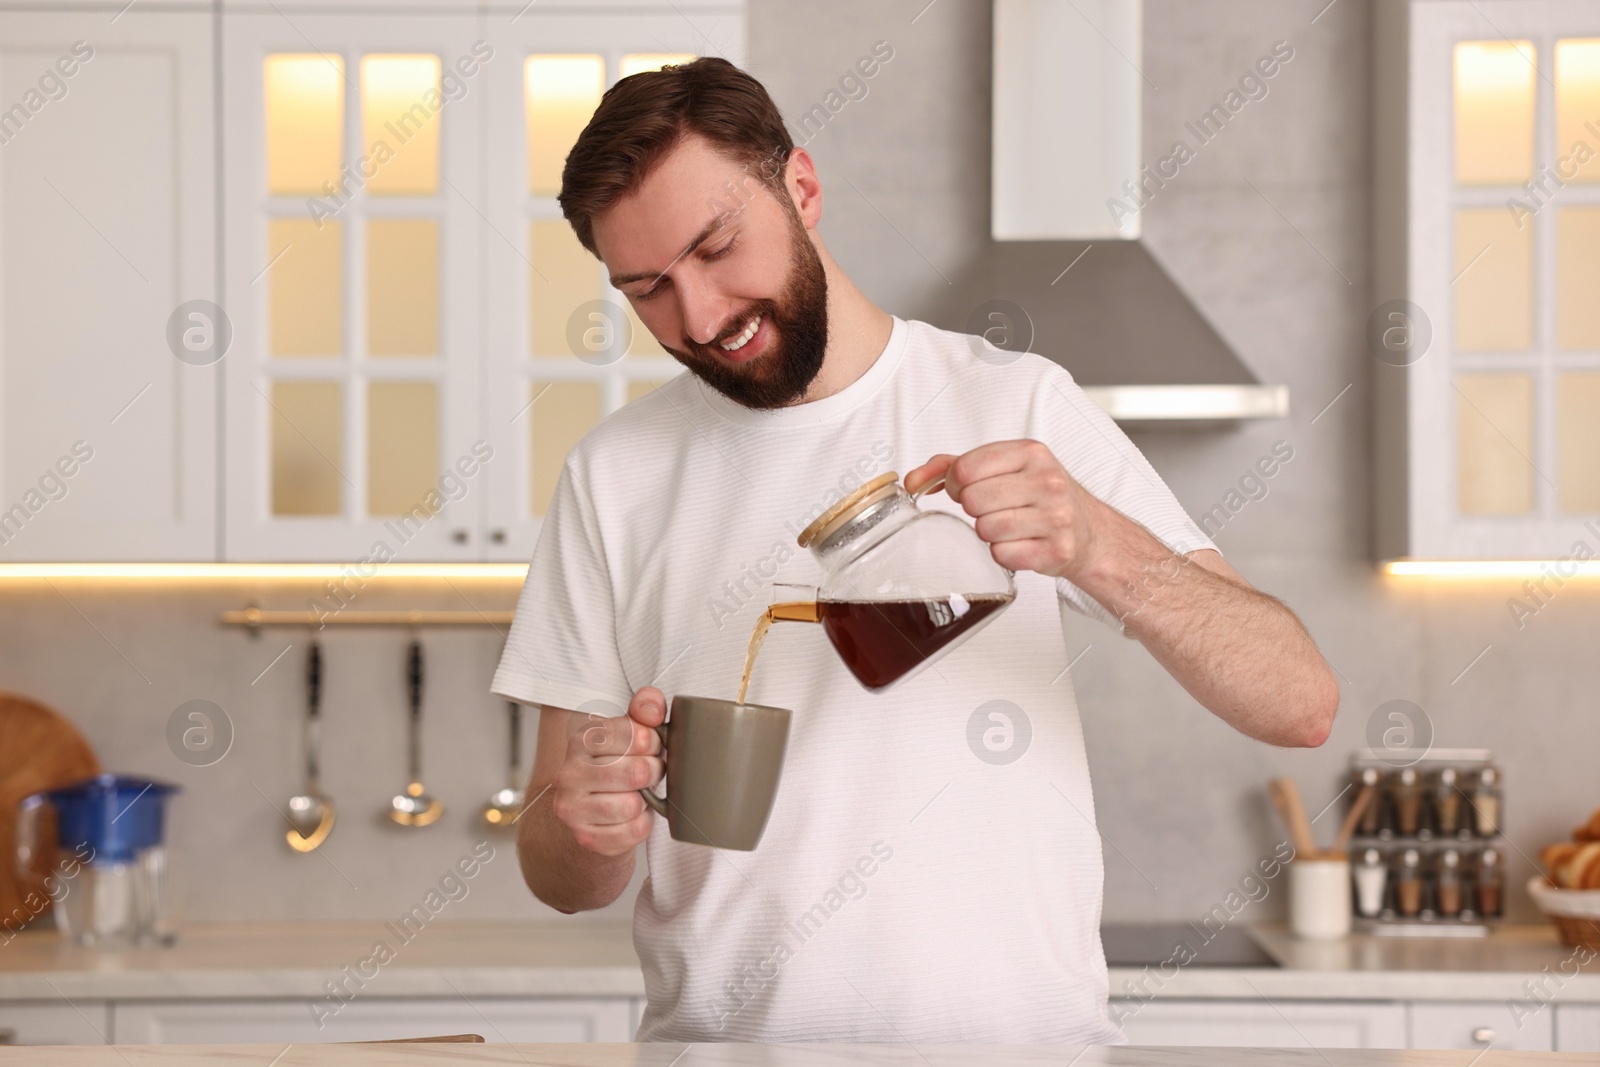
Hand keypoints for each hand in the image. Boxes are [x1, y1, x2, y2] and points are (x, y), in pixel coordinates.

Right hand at [551, 687, 665, 856]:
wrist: (587, 812)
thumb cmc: (615, 767)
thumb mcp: (628, 732)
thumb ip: (644, 710)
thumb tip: (652, 706)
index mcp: (580, 740)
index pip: (636, 735)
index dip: (654, 741)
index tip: (650, 746)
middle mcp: (569, 773)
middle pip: (638, 772)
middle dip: (654, 772)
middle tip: (648, 772)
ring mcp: (573, 808)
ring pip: (634, 805)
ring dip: (645, 801)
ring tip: (637, 794)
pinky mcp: (585, 837)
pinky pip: (633, 831)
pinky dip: (641, 825)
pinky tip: (631, 816)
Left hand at [905, 440, 1105, 580]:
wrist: (1089, 531)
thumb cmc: (1040, 496)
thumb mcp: (1003, 467)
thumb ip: (953, 466)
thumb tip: (913, 480)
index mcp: (1031, 452)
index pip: (966, 468)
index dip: (956, 483)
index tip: (967, 488)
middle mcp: (1047, 481)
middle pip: (972, 500)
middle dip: (973, 509)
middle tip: (991, 509)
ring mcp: (1056, 517)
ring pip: (986, 529)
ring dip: (988, 532)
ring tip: (1008, 526)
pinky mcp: (1057, 551)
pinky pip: (1002, 556)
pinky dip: (1003, 554)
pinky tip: (1020, 544)